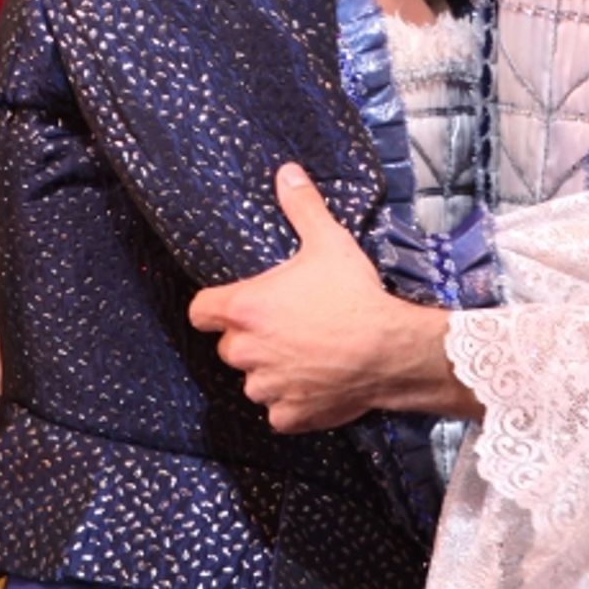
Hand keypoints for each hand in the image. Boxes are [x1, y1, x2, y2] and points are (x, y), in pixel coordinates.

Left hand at [189, 165, 476, 432]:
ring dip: (271, 370)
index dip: (214, 307)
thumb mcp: (328, 241)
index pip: (200, 311)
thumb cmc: (353, 294)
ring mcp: (266, 387)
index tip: (235, 304)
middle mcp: (245, 351)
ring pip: (254, 380)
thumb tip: (287, 173)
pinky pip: (278, 410)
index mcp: (244, 308)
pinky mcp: (288, 415)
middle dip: (251, 337)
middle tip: (287, 324)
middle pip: (229, 346)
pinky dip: (292, 400)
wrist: (388, 349)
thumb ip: (302, 207)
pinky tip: (317, 381)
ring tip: (306, 352)